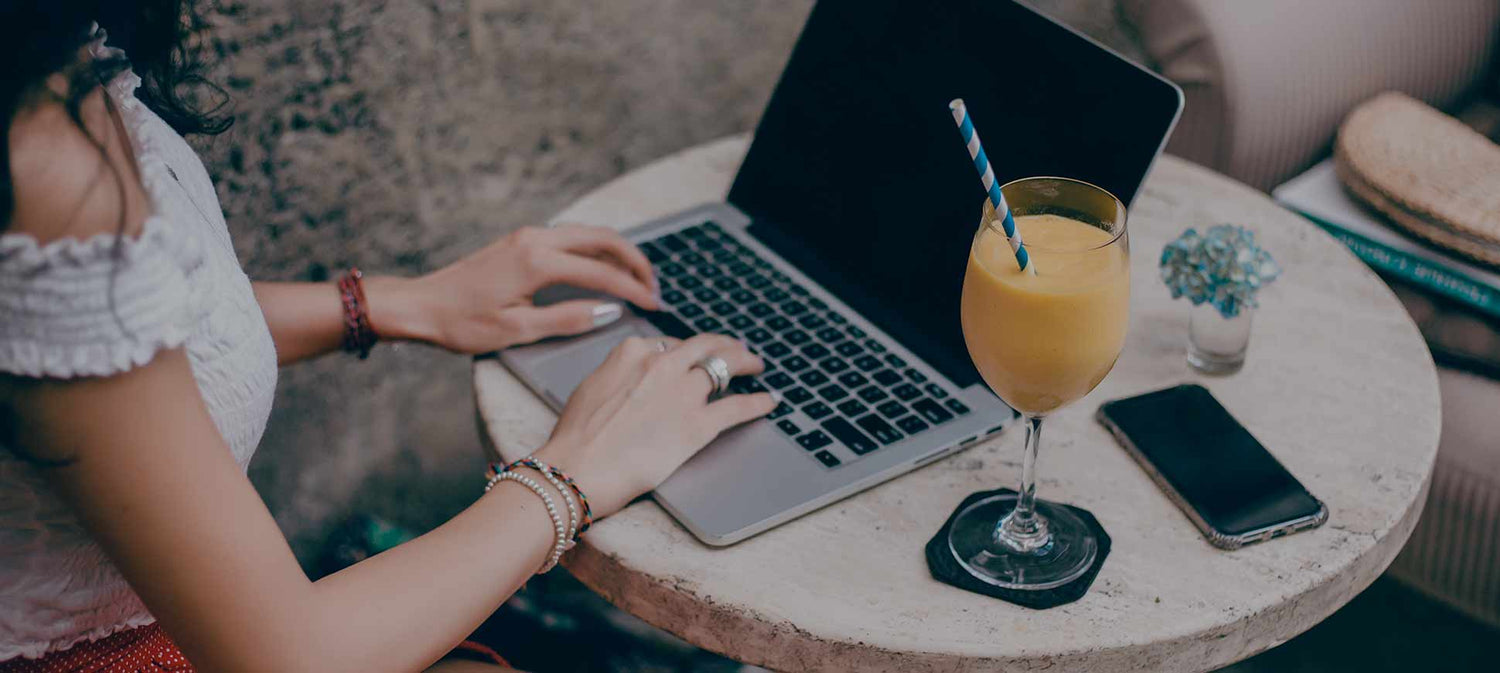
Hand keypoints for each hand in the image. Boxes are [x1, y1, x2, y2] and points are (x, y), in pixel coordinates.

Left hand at [369, 224, 659, 353]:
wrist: (420, 305)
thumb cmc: (462, 322)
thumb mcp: (517, 330)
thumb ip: (567, 319)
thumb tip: (608, 311)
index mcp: (537, 262)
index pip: (601, 272)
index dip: (633, 289)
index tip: (653, 305)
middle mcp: (535, 240)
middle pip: (603, 239)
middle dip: (635, 261)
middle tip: (654, 287)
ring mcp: (527, 237)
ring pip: (588, 234)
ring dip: (617, 253)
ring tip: (636, 279)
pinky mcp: (521, 241)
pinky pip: (571, 238)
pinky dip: (596, 250)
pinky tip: (604, 269)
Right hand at [532, 334, 776, 518]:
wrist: (578, 468)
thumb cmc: (576, 437)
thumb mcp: (593, 386)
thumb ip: (620, 373)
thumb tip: (632, 374)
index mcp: (633, 351)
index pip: (671, 344)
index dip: (687, 352)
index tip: (694, 357)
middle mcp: (662, 364)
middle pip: (705, 345)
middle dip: (725, 345)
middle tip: (737, 350)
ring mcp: (683, 392)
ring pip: (726, 367)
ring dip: (746, 364)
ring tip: (755, 366)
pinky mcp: (698, 424)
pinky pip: (738, 407)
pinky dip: (758, 402)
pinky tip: (769, 400)